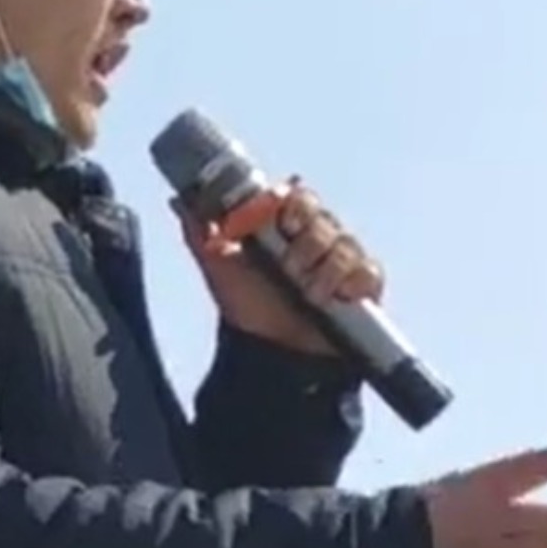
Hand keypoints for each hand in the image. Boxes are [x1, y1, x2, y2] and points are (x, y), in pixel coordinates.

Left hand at [174, 180, 378, 355]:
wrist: (272, 352)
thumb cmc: (248, 307)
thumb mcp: (218, 268)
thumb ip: (200, 233)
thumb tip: (179, 201)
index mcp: (284, 225)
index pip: (296, 194)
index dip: (291, 204)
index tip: (281, 221)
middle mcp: (316, 236)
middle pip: (321, 216)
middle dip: (305, 242)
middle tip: (289, 268)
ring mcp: (342, 259)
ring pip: (343, 243)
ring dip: (323, 269)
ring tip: (306, 293)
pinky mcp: (364, 283)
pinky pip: (367, 270)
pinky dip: (348, 283)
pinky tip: (333, 299)